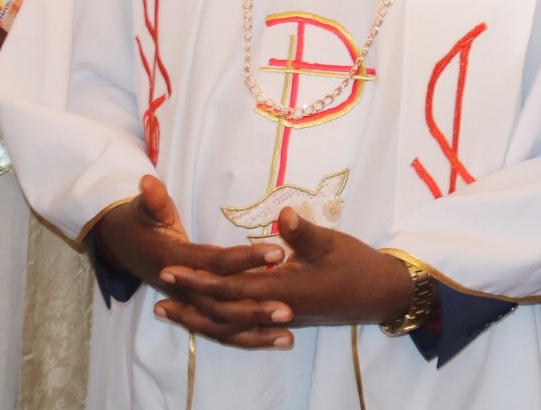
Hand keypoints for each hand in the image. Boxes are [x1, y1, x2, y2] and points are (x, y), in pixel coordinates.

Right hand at [94, 176, 287, 347]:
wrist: (121, 245)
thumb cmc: (138, 222)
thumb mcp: (142, 208)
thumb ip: (151, 199)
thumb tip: (148, 181)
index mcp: (175, 261)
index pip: (215, 263)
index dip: (244, 259)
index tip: (277, 253)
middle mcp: (182, 289)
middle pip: (220, 306)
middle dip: (253, 309)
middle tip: (287, 310)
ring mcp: (188, 303)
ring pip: (221, 326)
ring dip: (254, 333)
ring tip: (287, 338)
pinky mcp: (194, 310)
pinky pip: (220, 331)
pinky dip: (246, 338)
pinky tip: (274, 340)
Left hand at [159, 207, 415, 346]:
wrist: (382, 294)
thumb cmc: (359, 265)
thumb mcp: (333, 244)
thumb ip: (305, 232)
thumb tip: (282, 216)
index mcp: (285, 291)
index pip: (232, 288)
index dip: (200, 280)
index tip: (173, 270)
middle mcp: (277, 309)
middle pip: (224, 312)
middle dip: (190, 301)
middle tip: (158, 292)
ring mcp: (281, 317)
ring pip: (232, 324)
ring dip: (199, 317)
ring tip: (170, 310)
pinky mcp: (286, 317)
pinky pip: (245, 326)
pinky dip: (222, 323)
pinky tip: (208, 316)